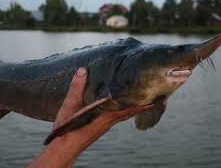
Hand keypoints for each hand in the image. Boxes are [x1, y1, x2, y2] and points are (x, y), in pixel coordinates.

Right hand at [29, 68, 155, 167]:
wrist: (63, 149)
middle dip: (143, 105)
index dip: (141, 103)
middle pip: (130, 112)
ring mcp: (106, 126)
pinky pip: (118, 117)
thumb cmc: (67, 131)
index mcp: (104, 117)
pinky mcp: (101, 127)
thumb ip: (76, 89)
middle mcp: (108, 122)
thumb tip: (83, 71)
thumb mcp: (69, 108)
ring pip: (125, 114)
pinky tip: (123, 107)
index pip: (127, 108)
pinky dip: (125, 111)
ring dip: (135, 107)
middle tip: (157, 97)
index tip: (155, 98)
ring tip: (146, 100)